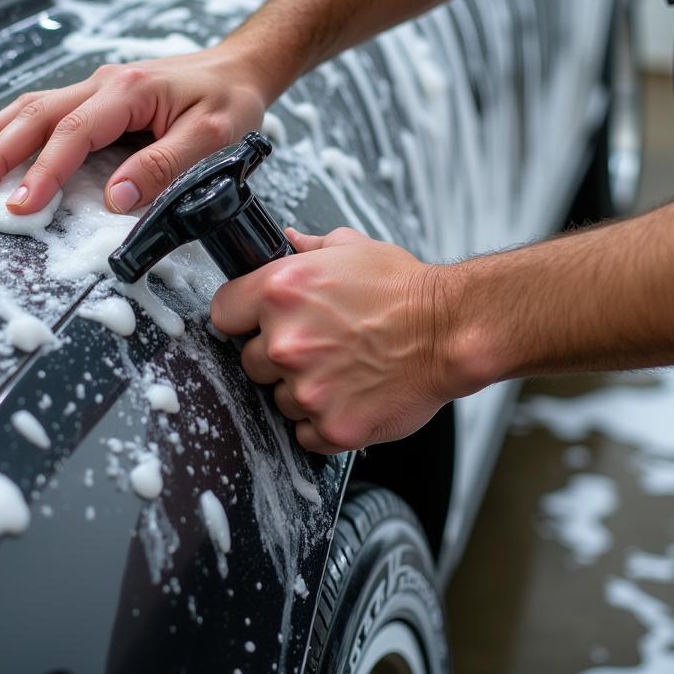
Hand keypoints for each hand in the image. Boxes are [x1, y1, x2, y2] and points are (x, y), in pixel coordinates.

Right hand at [0, 44, 266, 213]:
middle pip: (39, 115)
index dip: (44, 171)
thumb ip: (165, 165)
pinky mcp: (100, 97)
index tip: (21, 204)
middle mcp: (105, 83)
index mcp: (130, 91)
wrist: (240, 67)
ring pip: (35, 107)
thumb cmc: (231, 100)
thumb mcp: (213, 137)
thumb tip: (117, 199)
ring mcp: (98, 87)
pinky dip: (15, 126)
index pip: (74, 133)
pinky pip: (48, 110)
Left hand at [210, 227, 451, 454]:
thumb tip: (288, 240)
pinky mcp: (331, 426)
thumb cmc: (405, 291)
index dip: (241, 318)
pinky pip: (305, 433)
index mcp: (281, 291)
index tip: (256, 323)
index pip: (223, 313)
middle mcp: (287, 342)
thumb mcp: (353, 249)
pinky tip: (350, 396)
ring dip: (303, 389)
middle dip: (278, 355)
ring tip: (343, 369)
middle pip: (250, 361)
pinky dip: (323, 422)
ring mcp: (308, 389)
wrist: (450, 331)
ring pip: (278, 399)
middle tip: (319, 345)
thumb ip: (311, 248)